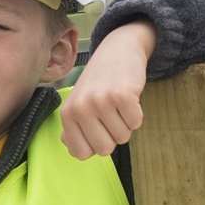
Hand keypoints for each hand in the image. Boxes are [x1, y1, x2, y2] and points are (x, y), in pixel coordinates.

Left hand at [61, 21, 155, 159]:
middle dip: (112, 137)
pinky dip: (136, 114)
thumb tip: (73, 150)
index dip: (94, 146)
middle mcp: (81, 108)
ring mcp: (101, 101)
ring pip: (123, 137)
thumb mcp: (79, 103)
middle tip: (110, 115)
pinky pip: (136, 123)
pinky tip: (128, 98)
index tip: (97, 129)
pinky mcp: (123, 95)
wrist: (117, 51)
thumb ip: (73, 129)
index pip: (80, 154)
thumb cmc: (98, 83)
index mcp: (67, 114)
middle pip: (104, 150)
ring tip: (118, 104)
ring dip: (125, 124)